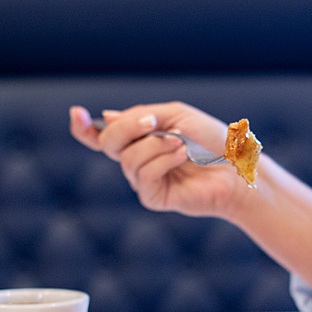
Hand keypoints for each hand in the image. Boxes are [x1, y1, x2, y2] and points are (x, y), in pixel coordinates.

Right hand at [69, 101, 249, 218]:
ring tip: (182, 144)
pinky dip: (162, 161)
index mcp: (140, 138)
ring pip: (127, 159)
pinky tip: (182, 156)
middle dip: (126, 128)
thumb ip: (141, 116)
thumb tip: (106, 119)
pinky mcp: (154, 198)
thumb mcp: (176, 116)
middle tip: (153, 122)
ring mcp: (145, 180)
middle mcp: (138, 159)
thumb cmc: (211, 140)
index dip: (84, 128)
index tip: (75, 113)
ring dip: (154, 146)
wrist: (236, 167)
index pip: (102, 136)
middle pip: (108, 143)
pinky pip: (144, 176)